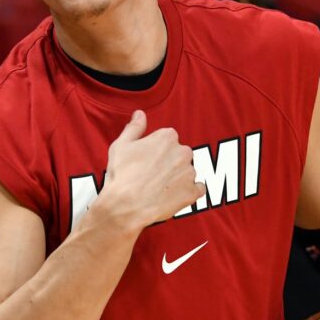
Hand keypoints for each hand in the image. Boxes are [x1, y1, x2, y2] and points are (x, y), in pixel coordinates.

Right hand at [101, 110, 204, 229]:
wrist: (126, 205)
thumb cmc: (122, 174)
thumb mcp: (121, 145)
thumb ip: (134, 127)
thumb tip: (140, 114)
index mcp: (167, 137)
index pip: (167, 139)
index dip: (156, 151)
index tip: (146, 160)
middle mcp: (183, 152)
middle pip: (179, 154)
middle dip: (169, 163)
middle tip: (152, 175)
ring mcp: (189, 173)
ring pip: (187, 172)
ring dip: (177, 178)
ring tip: (158, 188)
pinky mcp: (192, 192)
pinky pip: (198, 189)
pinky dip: (189, 192)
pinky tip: (174, 196)